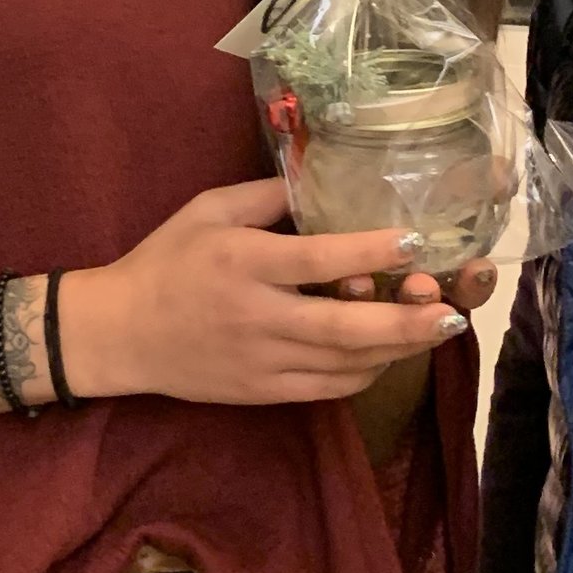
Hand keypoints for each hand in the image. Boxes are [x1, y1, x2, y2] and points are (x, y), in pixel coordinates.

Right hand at [59, 180, 469, 407]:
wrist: (122, 334)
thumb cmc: (167, 260)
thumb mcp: (209, 209)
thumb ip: (267, 196)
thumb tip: (323, 179)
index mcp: (243, 263)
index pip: (316, 259)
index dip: (370, 251)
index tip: (415, 240)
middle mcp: (256, 316)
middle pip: (342, 329)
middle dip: (404, 322)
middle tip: (451, 311)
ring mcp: (261, 362)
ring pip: (343, 365)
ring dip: (395, 349)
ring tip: (435, 329)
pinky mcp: (263, 393)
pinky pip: (327, 389)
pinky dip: (363, 373)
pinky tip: (387, 355)